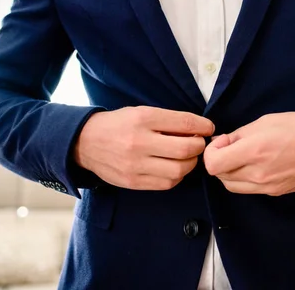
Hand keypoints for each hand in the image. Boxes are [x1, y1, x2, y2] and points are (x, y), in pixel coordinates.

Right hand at [75, 106, 214, 190]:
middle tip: (198, 143)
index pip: (184, 122)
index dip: (203, 126)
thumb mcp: (142, 112)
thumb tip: (200, 129)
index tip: (209, 128)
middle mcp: (139, 142)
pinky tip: (173, 167)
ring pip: (179, 170)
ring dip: (189, 164)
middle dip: (199, 147)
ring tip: (186, 157)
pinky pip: (166, 183)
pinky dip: (176, 176)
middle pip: (185, 149)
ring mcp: (135, 165)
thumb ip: (169, 120)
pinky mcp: (133, 182)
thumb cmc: (119, 124)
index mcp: (143, 119)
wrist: (85, 143)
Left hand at [204, 112, 294, 195]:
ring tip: (243, 156)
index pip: (213, 164)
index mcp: (254, 151)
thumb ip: (239, 134)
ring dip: (230, 172)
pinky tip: (256, 164)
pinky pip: (249, 189)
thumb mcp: (265, 121)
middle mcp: (258, 173)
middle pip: (220, 176)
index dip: (211, 152)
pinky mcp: (275, 192)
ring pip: (232, 186)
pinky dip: (245, 178)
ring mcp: (267, 186)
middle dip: (219, 161)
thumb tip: (222, 143)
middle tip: (231, 147)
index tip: (223, 141)